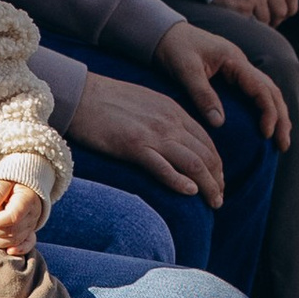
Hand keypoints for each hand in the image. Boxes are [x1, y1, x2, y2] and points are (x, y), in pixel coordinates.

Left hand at [0, 174, 44, 254]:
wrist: (23, 186)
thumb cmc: (10, 182)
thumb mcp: (2, 181)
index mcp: (28, 200)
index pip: (13, 217)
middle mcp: (33, 215)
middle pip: (12, 230)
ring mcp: (32, 225)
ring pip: (15, 239)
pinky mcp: (30, 231)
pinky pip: (28, 244)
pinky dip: (20, 250)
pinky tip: (8, 252)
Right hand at [68, 71, 226, 203]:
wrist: (79, 94)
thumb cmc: (107, 100)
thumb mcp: (146, 103)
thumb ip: (165, 120)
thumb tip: (177, 141)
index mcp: (173, 111)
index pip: (207, 142)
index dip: (217, 165)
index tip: (217, 181)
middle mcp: (169, 122)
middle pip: (206, 155)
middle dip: (217, 180)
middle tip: (218, 198)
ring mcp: (152, 134)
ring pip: (193, 164)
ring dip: (208, 186)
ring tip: (213, 203)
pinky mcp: (134, 146)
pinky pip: (164, 167)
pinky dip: (180, 181)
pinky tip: (190, 192)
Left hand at [153, 18, 291, 149]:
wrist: (163, 32)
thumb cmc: (174, 48)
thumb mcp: (185, 70)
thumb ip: (202, 94)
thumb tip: (219, 123)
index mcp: (234, 60)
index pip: (262, 88)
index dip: (268, 112)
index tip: (265, 134)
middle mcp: (241, 63)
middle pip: (271, 91)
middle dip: (281, 118)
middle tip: (283, 144)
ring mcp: (237, 68)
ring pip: (267, 91)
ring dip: (277, 114)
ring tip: (280, 139)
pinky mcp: (230, 74)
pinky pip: (254, 92)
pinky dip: (264, 107)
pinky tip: (264, 123)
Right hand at [215, 0, 298, 26]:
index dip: (291, 7)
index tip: (286, 13)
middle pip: (282, 9)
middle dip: (277, 18)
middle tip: (270, 21)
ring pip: (267, 19)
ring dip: (261, 22)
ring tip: (252, 18)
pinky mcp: (242, 7)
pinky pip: (252, 22)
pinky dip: (247, 22)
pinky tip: (240, 16)